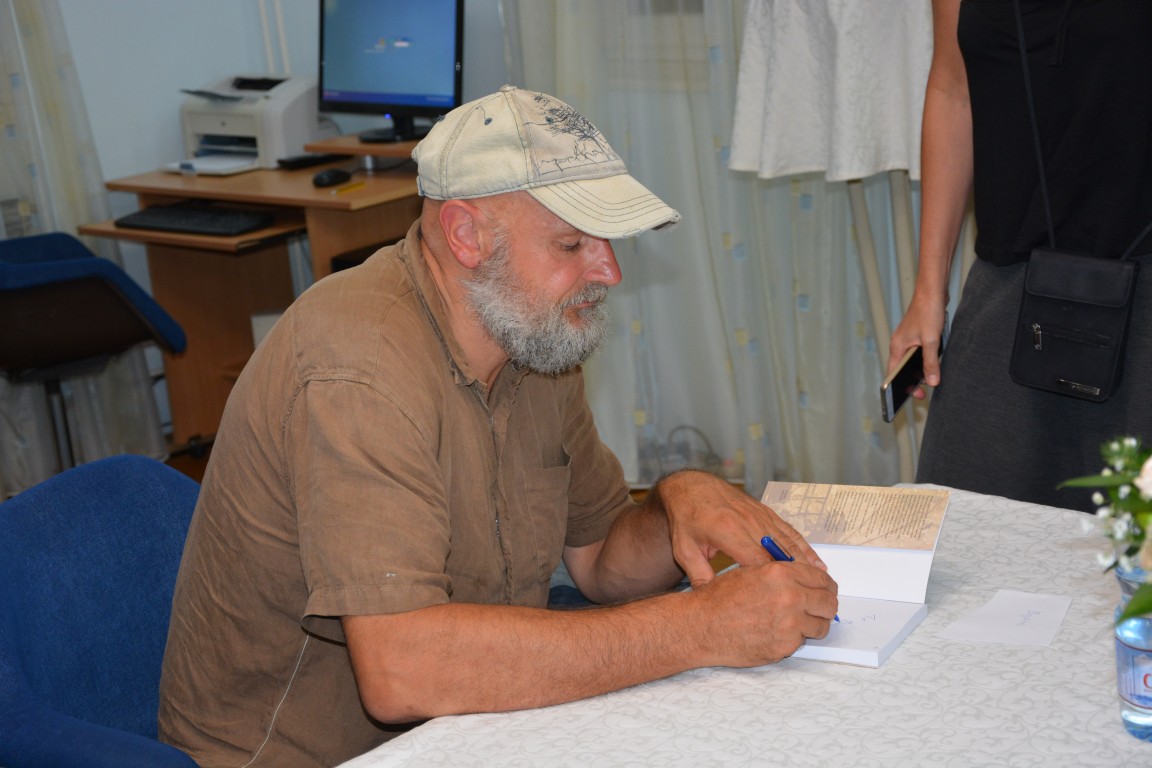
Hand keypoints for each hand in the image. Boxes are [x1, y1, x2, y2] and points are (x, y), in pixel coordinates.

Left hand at [651, 471, 825, 586]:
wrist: (690, 487)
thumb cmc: (686, 519)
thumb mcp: (685, 550)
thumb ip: (698, 576)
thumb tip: (709, 603)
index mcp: (728, 532)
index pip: (756, 561)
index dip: (771, 582)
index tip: (784, 601)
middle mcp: (748, 522)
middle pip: (778, 553)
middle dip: (796, 576)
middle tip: (813, 598)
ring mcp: (759, 515)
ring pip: (788, 541)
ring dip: (806, 562)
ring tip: (822, 583)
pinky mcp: (764, 511)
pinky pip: (788, 531)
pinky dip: (803, 546)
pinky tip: (815, 561)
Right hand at [688, 559, 837, 665]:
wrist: (701, 626)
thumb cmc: (719, 598)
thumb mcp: (751, 571)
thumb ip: (782, 574)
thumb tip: (805, 580)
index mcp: (781, 573)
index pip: (822, 579)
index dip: (826, 586)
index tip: (826, 590)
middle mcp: (789, 597)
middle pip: (829, 603)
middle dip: (826, 605)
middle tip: (820, 608)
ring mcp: (789, 624)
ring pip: (821, 626)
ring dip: (814, 624)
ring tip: (799, 623)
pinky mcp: (784, 646)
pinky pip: (802, 642)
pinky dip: (794, 638)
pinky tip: (778, 633)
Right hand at [888, 289, 946, 396]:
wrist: (932, 290)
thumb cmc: (928, 312)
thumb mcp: (931, 341)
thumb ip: (930, 363)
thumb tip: (932, 382)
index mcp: (897, 346)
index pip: (893, 372)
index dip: (902, 386)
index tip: (915, 395)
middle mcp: (900, 343)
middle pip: (901, 367)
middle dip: (911, 380)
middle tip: (923, 390)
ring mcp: (908, 338)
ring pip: (911, 359)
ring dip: (919, 369)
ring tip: (930, 378)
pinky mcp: (917, 333)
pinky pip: (918, 351)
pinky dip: (924, 359)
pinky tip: (934, 361)